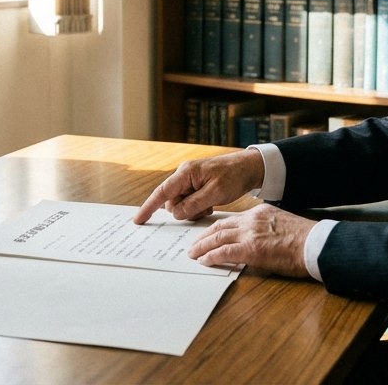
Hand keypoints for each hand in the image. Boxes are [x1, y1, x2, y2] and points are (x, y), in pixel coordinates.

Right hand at [133, 147, 265, 223]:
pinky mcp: (195, 186)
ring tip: (210, 204)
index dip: (148, 207)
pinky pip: (189, 203)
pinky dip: (198, 207)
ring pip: (181, 205)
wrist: (249, 167)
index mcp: (185, 173)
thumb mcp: (215, 193)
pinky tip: (211, 203)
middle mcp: (183, 176)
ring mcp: (189, 181)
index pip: (162, 192)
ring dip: (193, 210)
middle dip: (185, 210)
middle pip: (172, 202)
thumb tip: (175, 213)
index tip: (138, 220)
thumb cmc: (233, 176)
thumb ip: (193, 204)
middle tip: (205, 207)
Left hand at [188, 204, 313, 278]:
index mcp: (259, 213)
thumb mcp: (281, 225)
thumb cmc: (304, 239)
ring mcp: (250, 234)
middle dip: (204, 236)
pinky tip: (204, 261)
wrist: (315, 244)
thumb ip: (265, 229)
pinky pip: (224, 252)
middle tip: (194, 244)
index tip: (209, 234)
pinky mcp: (250, 249)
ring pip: (217, 238)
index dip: (217, 228)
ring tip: (193, 253)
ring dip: (202, 246)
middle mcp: (251, 220)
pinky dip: (211, 256)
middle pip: (219, 227)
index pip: (232, 220)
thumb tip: (257, 240)